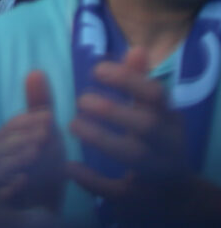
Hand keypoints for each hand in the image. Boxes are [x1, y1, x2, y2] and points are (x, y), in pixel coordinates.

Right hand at [0, 71, 65, 211]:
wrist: (42, 210)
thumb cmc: (42, 170)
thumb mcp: (46, 138)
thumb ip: (39, 107)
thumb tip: (36, 71)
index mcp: (3, 140)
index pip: (11, 125)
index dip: (29, 120)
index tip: (50, 119)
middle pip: (2, 143)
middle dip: (24, 137)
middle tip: (46, 135)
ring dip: (18, 158)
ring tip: (36, 153)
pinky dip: (9, 187)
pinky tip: (24, 181)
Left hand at [67, 49, 192, 211]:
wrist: (177, 199)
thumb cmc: (157, 144)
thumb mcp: (154, 113)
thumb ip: (140, 82)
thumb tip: (136, 48)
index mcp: (169, 120)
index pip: (156, 94)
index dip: (128, 79)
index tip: (96, 70)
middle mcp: (167, 145)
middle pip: (147, 126)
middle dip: (113, 110)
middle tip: (82, 100)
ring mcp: (156, 174)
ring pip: (134, 157)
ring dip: (101, 139)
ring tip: (72, 124)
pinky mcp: (139, 199)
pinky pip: (116, 191)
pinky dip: (91, 180)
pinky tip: (70, 167)